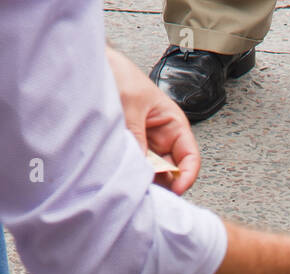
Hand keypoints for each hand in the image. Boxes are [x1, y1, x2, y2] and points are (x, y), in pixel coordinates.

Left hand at [105, 47, 199, 193]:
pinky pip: (137, 168)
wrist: (99, 67)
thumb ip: (137, 136)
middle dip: (163, 183)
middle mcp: (164, 138)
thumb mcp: (131, 105)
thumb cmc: (121, 76)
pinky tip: (124, 177)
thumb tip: (142, 167)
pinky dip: (133, 175)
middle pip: (172, 171)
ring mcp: (147, 145)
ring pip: (154, 173)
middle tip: (148, 191)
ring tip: (133, 184)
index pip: (190, 157)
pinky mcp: (131, 149)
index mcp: (174, 124)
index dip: (187, 176)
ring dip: (146, 180)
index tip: (176, 191)